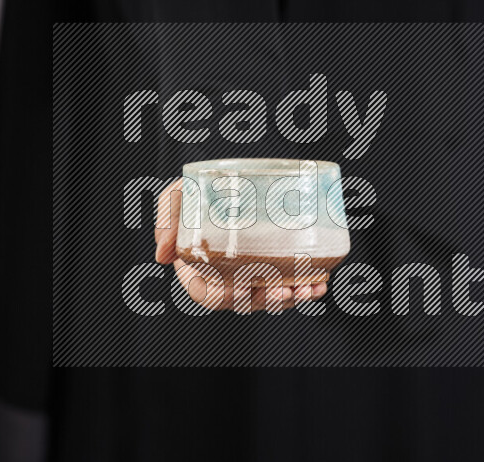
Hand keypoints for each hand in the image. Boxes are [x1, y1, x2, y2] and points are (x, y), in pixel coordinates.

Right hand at [154, 179, 327, 312]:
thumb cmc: (198, 193)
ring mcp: (251, 275)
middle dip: (268, 300)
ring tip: (310, 288)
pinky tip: (321, 283)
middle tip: (289, 290)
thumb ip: (168, 221)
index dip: (228, 296)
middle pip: (245, 301)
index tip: (246, 286)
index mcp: (198, 270)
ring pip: (271, 297)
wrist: (227, 180)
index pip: (209, 294)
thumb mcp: (177, 198)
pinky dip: (306, 288)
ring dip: (293, 297)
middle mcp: (226, 278)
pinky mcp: (273, 267)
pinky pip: (289, 285)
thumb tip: (162, 255)